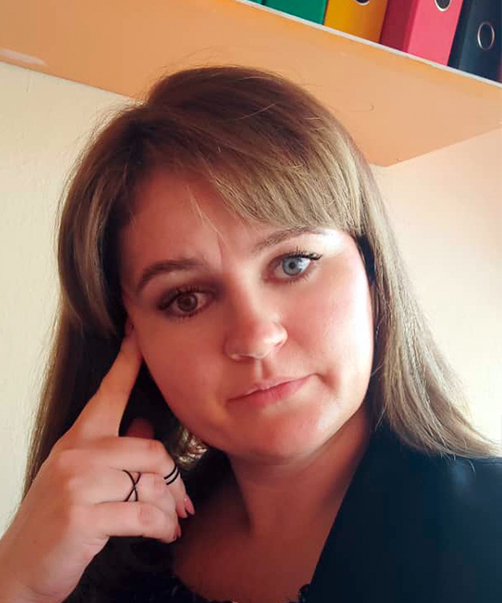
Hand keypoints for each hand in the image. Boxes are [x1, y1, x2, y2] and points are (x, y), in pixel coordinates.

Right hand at [0, 327, 192, 602]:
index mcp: (78, 438)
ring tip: (171, 522)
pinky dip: (161, 527)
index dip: (127, 361)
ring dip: (169, 509)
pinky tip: (164, 534)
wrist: (19, 566)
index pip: (108, 392)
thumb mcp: (81, 477)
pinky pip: (143, 515)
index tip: (137, 333)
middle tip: (181, 501)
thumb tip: (147, 426)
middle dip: (173, 480)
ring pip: (150, 484)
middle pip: (150, 450)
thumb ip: (115, 450)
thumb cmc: (58, 519)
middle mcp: (76, 453)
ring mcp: (76, 483)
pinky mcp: (81, 516)